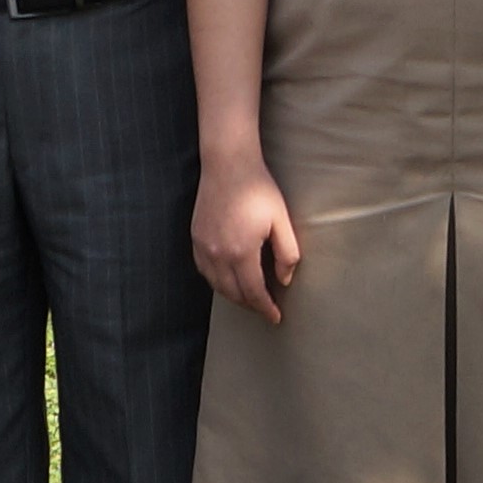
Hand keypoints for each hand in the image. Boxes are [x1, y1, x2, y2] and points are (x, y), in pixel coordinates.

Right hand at [192, 152, 302, 323]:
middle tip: (265, 308)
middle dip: (251, 305)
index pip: (254, 293)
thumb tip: (284, 280)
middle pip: (233, 293)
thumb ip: (286, 254)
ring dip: (234, 296)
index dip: (266, 308)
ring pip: (217, 285)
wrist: (227, 164)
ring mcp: (203, 247)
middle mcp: (218, 254)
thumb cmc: (258, 189)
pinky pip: (204, 270)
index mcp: (241, 252)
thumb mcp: (281, 220)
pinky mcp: (195, 238)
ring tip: (250, 297)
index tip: (276, 318)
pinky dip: (217, 281)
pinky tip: (229, 279)